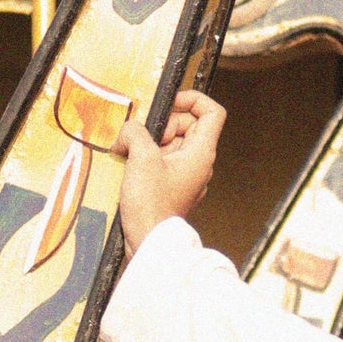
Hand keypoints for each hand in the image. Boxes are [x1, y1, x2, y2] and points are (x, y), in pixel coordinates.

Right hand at [117, 88, 224, 254]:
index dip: (192, 99)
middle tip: (146, 139)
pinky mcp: (173, 186)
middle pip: (188, 124)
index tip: (168, 104)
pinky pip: (163, 161)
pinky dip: (148, 157)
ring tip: (133, 154)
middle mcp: (199, 163)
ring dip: (151, 141)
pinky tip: (132, 167)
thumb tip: (130, 129)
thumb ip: (136, 131)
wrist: (148, 242)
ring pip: (173, 143)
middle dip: (164, 123)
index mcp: (201, 152)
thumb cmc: (152, 205)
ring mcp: (186, 175)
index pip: (212, 112)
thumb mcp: (141, 157)